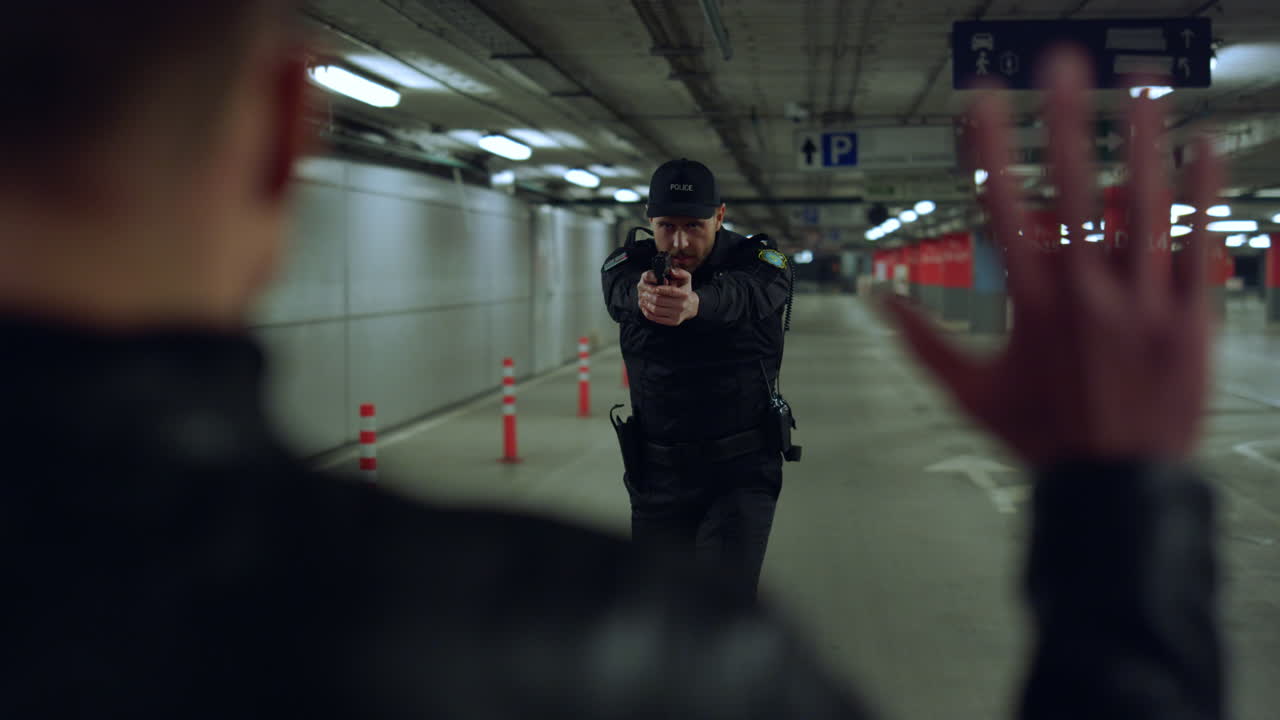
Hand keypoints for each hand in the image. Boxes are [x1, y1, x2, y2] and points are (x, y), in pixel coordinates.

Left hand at [638, 268, 699, 326]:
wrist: (692, 307)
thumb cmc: (685, 292)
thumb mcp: (686, 280)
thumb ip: (680, 272)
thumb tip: (671, 271)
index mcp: (684, 294)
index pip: (670, 291)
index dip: (660, 289)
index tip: (653, 287)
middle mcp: (682, 305)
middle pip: (660, 301)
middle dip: (650, 296)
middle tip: (644, 293)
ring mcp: (677, 315)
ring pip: (657, 310)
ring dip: (647, 304)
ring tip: (644, 300)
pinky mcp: (673, 322)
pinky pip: (657, 318)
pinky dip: (648, 313)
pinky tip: (645, 308)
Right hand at [883, 49, 1223, 464]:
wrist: (1116, 487)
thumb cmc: (1043, 439)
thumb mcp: (968, 393)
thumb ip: (921, 340)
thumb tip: (878, 302)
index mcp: (1032, 302)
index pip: (1006, 206)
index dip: (991, 148)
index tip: (983, 99)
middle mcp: (1087, 291)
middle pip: (1073, 187)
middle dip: (1065, 120)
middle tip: (1061, 64)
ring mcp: (1143, 301)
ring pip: (1142, 204)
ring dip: (1140, 139)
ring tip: (1140, 85)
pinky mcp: (1189, 317)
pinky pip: (1199, 245)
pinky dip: (1203, 195)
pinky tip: (1204, 147)